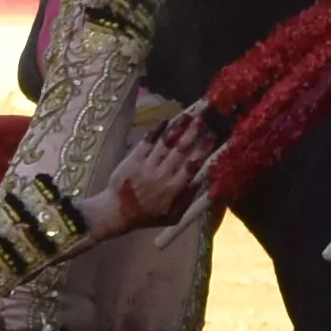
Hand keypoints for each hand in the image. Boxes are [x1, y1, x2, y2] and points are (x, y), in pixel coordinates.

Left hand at [96, 108, 215, 234]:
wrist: (117, 211)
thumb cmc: (148, 215)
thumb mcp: (173, 215)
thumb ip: (188, 199)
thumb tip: (203, 181)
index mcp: (173, 189)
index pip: (192, 166)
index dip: (203, 150)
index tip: (212, 136)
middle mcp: (162, 175)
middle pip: (180, 150)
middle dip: (193, 133)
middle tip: (203, 118)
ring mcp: (147, 166)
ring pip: (165, 143)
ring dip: (177, 128)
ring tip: (188, 115)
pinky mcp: (133, 159)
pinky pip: (147, 141)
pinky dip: (156, 130)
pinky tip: (165, 119)